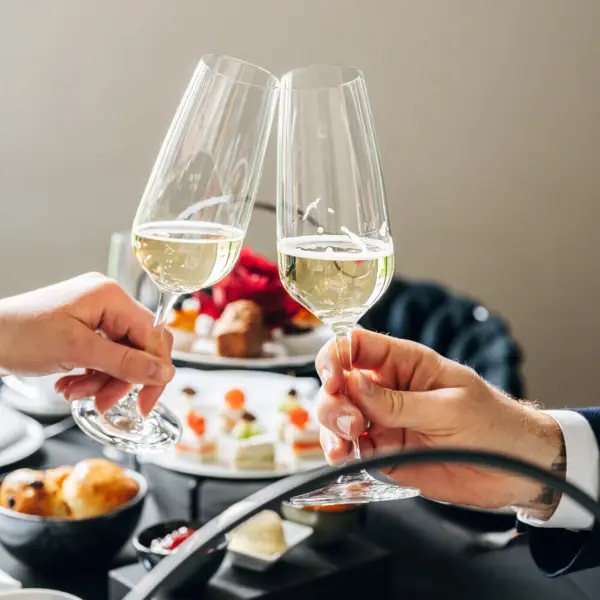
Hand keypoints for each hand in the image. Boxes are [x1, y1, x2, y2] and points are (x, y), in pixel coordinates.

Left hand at [0, 273, 174, 414]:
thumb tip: (165, 371)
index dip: (154, 370)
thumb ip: (126, 362)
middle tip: (104, 402)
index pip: (153, 335)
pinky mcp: (84, 328)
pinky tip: (70, 384)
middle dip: (121, 379)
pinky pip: (103, 356)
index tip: (146, 402)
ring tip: (75, 392)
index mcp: (111, 297)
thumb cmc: (20, 335)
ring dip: (102, 381)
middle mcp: (108, 302)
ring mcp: (96, 314)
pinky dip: (91, 376)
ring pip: (120, 357)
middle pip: (137, 348)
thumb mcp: (78, 351)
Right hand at [316, 329, 564, 517]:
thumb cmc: (494, 422)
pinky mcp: (383, 451)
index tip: (335, 379)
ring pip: (337, 416)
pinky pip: (350, 449)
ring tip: (347, 444)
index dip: (337, 357)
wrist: (517, 469)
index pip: (357, 346)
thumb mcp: (449, 406)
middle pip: (338, 383)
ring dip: (332, 428)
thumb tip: (354, 384)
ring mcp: (383, 421)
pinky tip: (345, 457)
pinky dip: (340, 452)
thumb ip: (399, 402)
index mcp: (405, 363)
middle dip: (333, 400)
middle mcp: (387, 389)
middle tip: (352, 422)